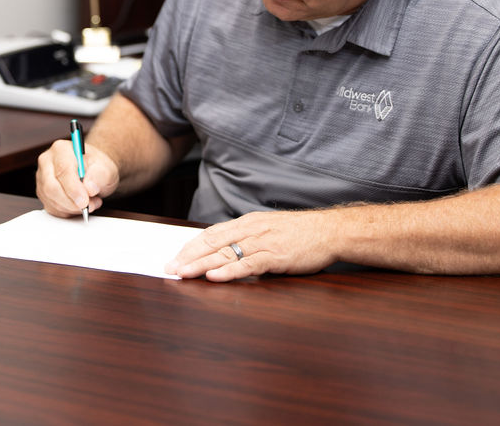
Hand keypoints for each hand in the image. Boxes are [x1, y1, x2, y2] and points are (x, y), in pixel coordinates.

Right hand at [35, 139, 118, 217]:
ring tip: (89, 202)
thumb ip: (100, 175)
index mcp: (61, 149)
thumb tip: (89, 187)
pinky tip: (79, 204)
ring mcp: (42, 178)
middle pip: (51, 187)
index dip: (73, 189)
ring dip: (72, 207)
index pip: (63, 170)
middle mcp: (47, 162)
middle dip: (72, 202)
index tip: (85, 201)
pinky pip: (52, 208)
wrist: (93, 172)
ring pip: (51, 200)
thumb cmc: (96, 167)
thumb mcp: (106, 168)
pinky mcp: (42, 193)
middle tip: (89, 205)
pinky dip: (68, 211)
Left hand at [165, 210, 338, 280]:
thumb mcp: (269, 229)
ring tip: (183, 273)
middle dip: (189, 256)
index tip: (176, 257)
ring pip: (225, 254)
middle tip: (170, 268)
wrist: (330, 231)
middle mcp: (251, 230)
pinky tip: (213, 276)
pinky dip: (228, 271)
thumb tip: (227, 250)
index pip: (212, 234)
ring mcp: (262, 243)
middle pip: (213, 243)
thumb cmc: (301, 233)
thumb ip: (248, 238)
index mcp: (248, 223)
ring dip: (201, 265)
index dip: (192, 246)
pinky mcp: (275, 257)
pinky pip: (247, 265)